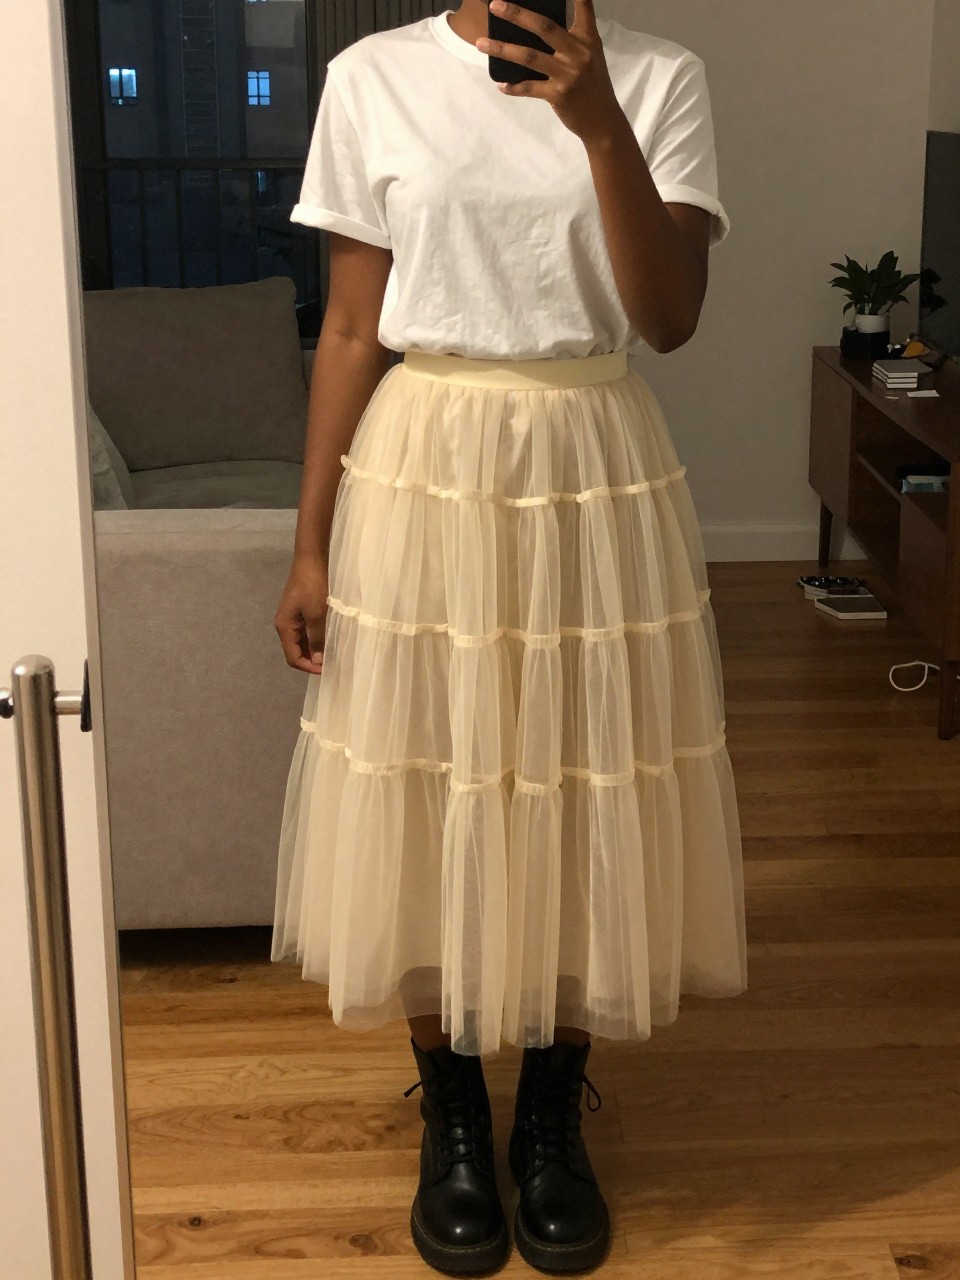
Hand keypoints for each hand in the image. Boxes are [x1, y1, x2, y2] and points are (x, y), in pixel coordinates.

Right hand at [275, 555, 329, 674]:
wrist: (311, 559)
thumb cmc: (312, 586)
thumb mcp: (316, 614)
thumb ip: (317, 638)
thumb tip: (317, 660)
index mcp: (284, 627)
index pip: (292, 657)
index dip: (308, 666)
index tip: (327, 669)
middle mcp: (285, 625)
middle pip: (295, 651)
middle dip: (311, 660)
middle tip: (331, 664)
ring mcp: (293, 618)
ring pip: (302, 642)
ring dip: (315, 649)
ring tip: (332, 654)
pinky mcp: (301, 611)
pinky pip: (307, 632)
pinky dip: (316, 638)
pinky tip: (329, 639)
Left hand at [479, 0, 624, 143]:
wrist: (603, 121)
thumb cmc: (594, 86)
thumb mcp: (591, 56)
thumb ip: (572, 39)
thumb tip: (539, 28)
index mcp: (587, 39)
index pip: (583, 6)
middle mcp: (578, 52)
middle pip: (543, 27)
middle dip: (517, 14)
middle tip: (495, 5)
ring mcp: (567, 74)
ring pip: (529, 57)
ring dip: (502, 49)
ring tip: (481, 43)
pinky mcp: (558, 94)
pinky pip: (529, 88)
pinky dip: (513, 87)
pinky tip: (501, 85)